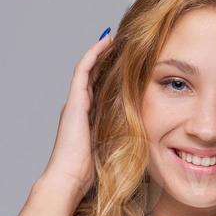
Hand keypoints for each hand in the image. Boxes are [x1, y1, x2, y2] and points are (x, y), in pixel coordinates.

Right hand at [41, 30, 114, 200]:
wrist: (69, 178)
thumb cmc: (90, 171)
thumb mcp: (112, 149)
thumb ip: (122, 137)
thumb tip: (146, 136)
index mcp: (87, 118)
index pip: (99, 88)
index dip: (109, 74)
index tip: (123, 61)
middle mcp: (79, 107)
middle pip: (93, 75)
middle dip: (105, 59)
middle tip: (120, 42)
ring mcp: (74, 102)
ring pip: (88, 68)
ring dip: (100, 51)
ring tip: (113, 37)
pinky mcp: (74, 101)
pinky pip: (83, 70)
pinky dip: (93, 54)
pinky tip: (105, 42)